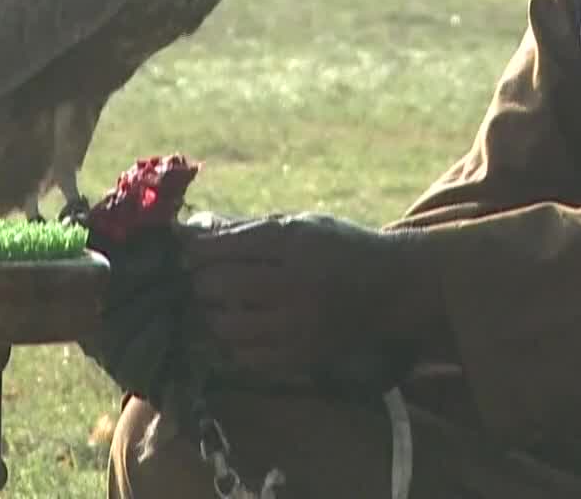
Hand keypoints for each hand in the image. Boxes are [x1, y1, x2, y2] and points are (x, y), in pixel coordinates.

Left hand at [182, 214, 436, 395]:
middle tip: (201, 279)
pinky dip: (234, 342)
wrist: (393, 287)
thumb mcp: (301, 224)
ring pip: (226, 325)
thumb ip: (249, 229)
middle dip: (201, 281)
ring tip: (220, 304)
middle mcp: (296, 283)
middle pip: (219, 285)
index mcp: (296, 242)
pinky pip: (245, 356)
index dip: (196, 250)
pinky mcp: (301, 356)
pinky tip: (241, 328)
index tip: (186, 253)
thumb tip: (192, 229)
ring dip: (213, 314)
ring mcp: (299, 325)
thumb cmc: (341, 247)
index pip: (226, 246)